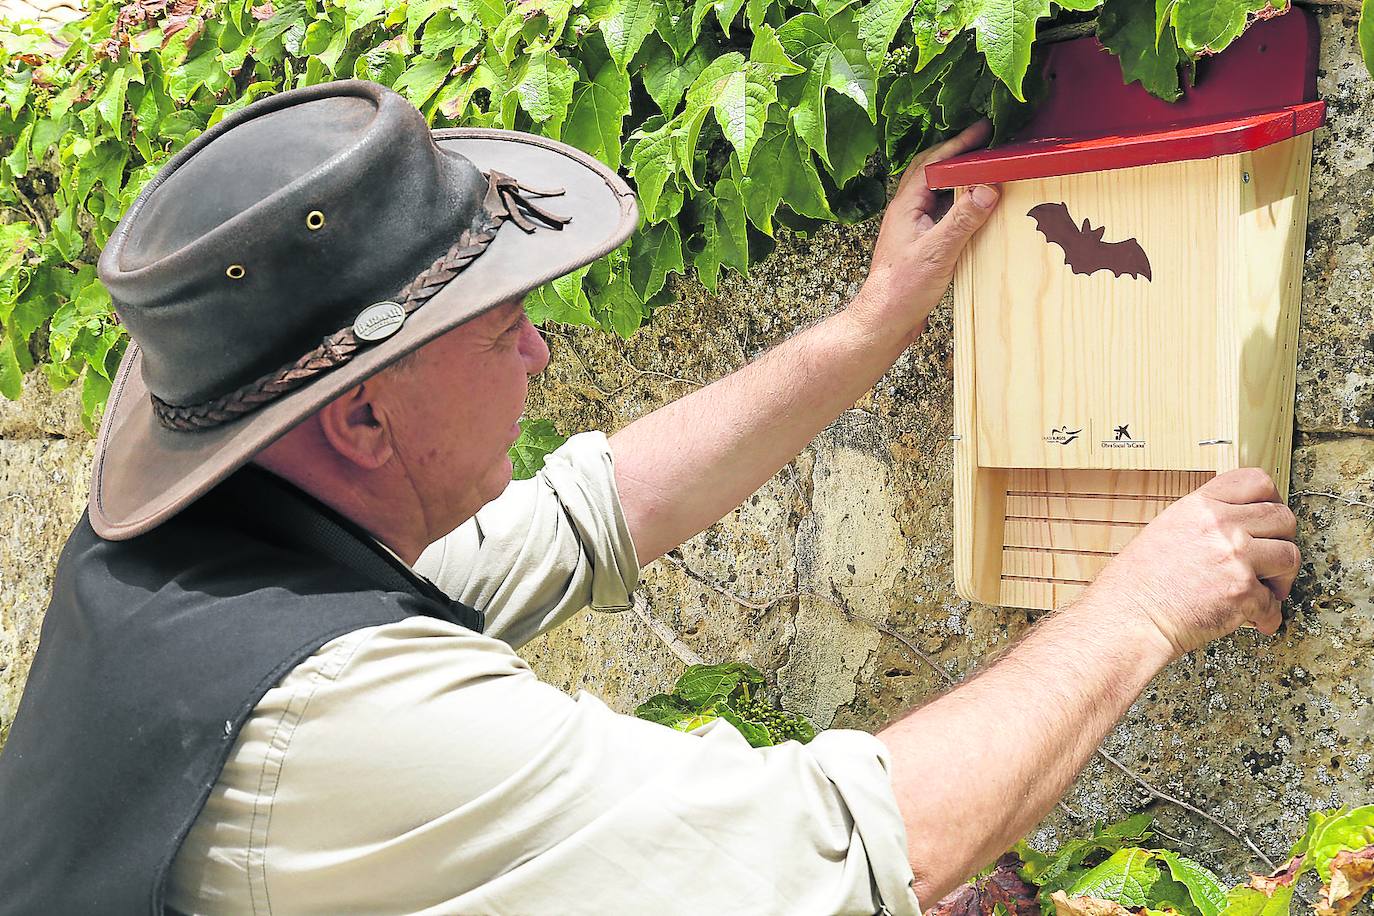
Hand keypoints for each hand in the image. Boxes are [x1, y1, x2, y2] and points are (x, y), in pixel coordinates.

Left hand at [851, 120, 999, 345]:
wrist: (883, 321)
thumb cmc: (901, 289)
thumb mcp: (937, 252)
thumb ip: (962, 219)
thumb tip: (987, 187)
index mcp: (906, 206)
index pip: (934, 163)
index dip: (959, 144)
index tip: (983, 130)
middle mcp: (906, 212)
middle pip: (931, 171)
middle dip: (957, 153)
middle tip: (984, 140)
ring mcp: (910, 228)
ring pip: (934, 191)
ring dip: (956, 176)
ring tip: (982, 166)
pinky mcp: (917, 244)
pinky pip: (938, 211)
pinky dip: (956, 201)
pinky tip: (971, 207)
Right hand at [1086, 468, 1300, 659]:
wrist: (1130, 616)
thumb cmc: (1140, 581)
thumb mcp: (1167, 529)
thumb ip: (1206, 520)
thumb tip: (1241, 525)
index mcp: (1200, 506)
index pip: (1256, 481)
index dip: (1272, 498)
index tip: (1270, 516)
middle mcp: (1221, 526)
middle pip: (1283, 518)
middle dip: (1283, 540)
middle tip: (1272, 559)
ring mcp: (1235, 558)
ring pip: (1290, 556)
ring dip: (1283, 577)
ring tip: (1267, 590)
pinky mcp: (1243, 592)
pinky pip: (1274, 603)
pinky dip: (1267, 615)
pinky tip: (1253, 618)